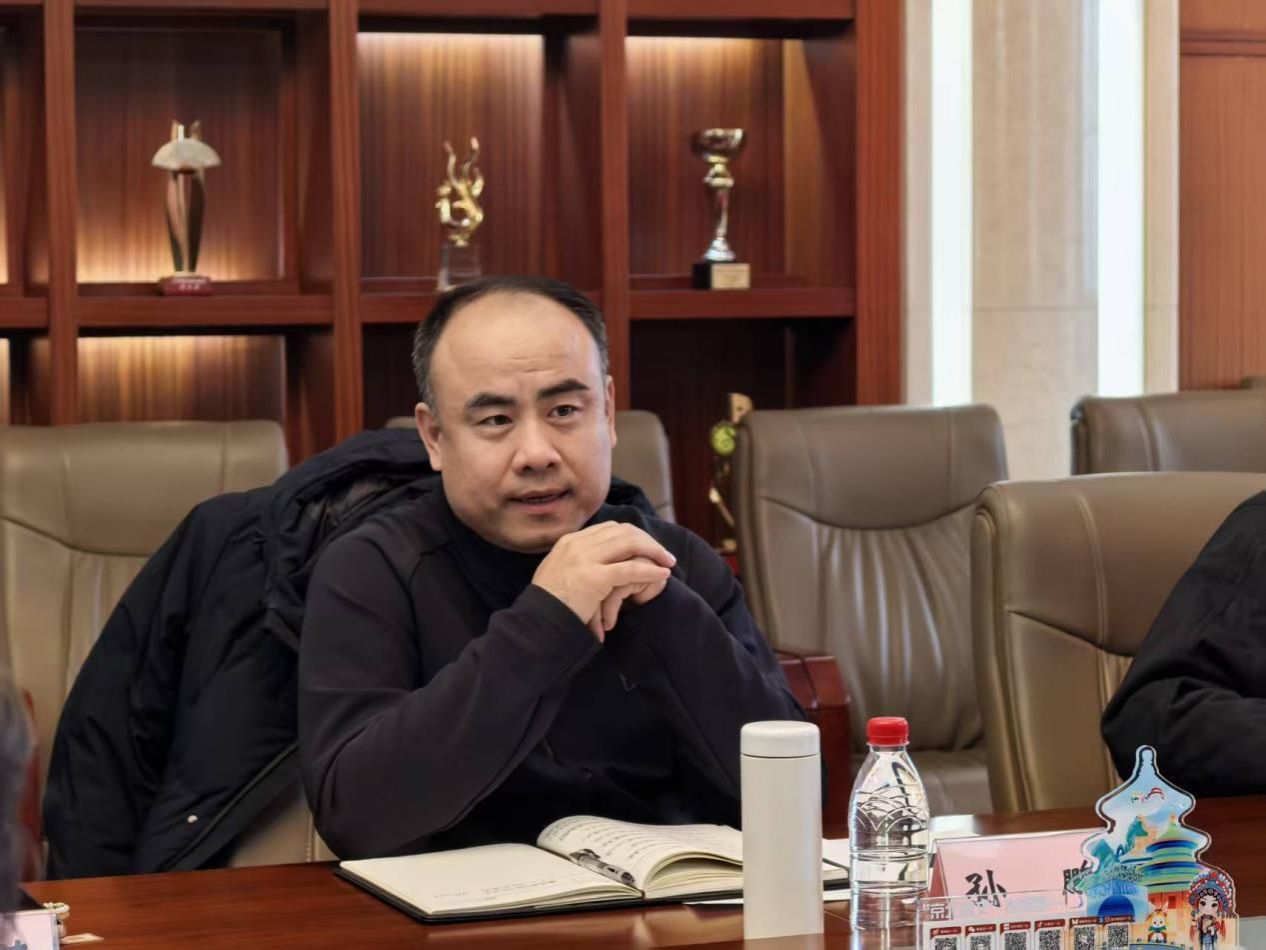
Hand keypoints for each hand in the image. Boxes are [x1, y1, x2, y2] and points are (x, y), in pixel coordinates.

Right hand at [532, 522, 674, 641]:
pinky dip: (650, 569)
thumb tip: (600, 565)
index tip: (647, 546)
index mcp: (569, 542)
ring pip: (629, 543)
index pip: (609, 528)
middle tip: (664, 554)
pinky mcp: (594, 577)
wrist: (537, 622)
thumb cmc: (549, 606)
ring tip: (668, 562)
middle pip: (623, 531)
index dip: (633, 535)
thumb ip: (577, 563)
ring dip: (654, 551)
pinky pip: (630, 568)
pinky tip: (662, 574)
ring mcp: (585, 559)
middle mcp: (577, 545)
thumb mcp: (559, 574)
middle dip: (647, 540)